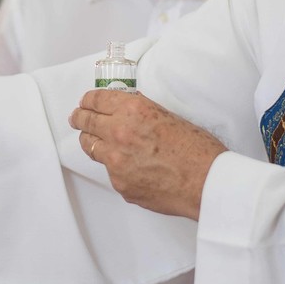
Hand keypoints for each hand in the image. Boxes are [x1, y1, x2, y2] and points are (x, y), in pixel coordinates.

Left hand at [70, 89, 226, 219]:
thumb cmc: (197, 151)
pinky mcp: (119, 183)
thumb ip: (140, 112)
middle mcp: (118, 133)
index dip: (88, 100)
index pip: (95, 100)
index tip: (85, 102)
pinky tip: (130, 166)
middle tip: (77, 118)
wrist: (206, 182)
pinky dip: (115, 167)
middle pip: (85, 122)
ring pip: (90, 147)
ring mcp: (115, 161)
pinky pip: (109, 171)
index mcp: (132, 111)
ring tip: (96, 141)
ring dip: (93, 142)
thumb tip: (126, 111)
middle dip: (80, 118)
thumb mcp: (167, 116)